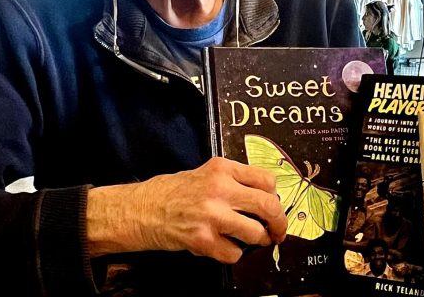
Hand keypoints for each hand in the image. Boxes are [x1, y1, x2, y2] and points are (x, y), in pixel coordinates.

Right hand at [87, 157, 286, 262]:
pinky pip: (234, 253)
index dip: (276, 196)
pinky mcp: (203, 240)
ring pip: (255, 233)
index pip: (267, 179)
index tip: (275, 205)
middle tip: (278, 232)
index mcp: (223, 168)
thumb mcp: (207, 173)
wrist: (144, 209)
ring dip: (258, 241)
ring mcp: (212, 215)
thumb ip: (235, 180)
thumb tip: (266, 196)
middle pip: (268, 206)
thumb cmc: (176, 192)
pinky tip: (224, 245)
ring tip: (253, 240)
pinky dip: (234, 254)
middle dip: (279, 223)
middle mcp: (220, 189)